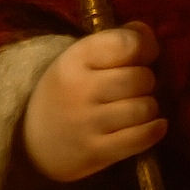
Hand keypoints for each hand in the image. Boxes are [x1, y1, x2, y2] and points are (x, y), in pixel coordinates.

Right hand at [22, 22, 167, 181]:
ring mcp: (85, 123)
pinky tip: (157, 125)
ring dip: (148, 107)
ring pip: (144, 108)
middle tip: (135, 87)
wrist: (32, 140)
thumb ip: (121, 38)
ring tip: (138, 107)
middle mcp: (79, 89)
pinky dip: (154, 131)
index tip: (142, 56)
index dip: (144, 47)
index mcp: (75, 58)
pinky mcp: (93, 152)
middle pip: (140, 78)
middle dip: (146, 81)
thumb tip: (151, 43)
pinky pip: (140, 138)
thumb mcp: (85, 56)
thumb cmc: (71, 89)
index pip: (127, 44)